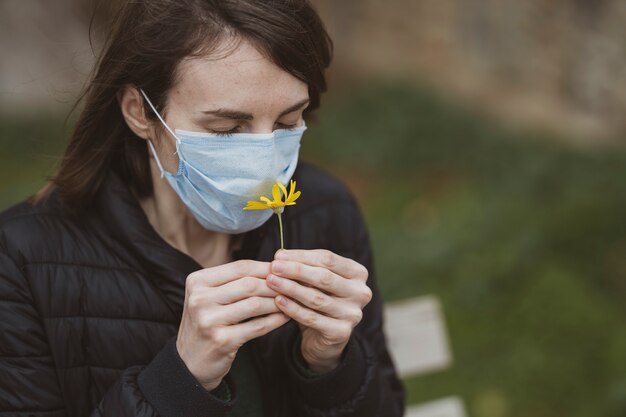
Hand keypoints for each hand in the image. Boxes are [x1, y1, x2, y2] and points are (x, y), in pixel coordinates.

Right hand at [176, 260, 289, 390]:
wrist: (189, 362)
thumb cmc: (207, 323)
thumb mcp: (210, 296)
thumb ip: (234, 281)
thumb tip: (274, 267)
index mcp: (198, 281)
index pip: (240, 267)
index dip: (266, 267)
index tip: (284, 270)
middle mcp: (200, 299)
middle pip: (249, 284)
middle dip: (275, 285)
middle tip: (292, 286)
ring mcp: (209, 321)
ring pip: (255, 304)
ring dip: (278, 302)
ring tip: (291, 300)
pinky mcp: (222, 340)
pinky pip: (258, 326)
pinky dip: (275, 320)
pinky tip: (285, 317)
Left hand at [267, 249, 372, 372]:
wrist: (324, 338)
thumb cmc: (320, 300)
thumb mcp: (315, 281)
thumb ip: (304, 268)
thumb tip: (280, 256)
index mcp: (358, 273)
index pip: (328, 259)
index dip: (302, 256)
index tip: (279, 256)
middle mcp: (360, 292)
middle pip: (324, 277)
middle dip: (295, 270)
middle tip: (273, 267)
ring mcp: (353, 314)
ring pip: (316, 298)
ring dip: (290, 288)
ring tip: (271, 281)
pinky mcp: (341, 332)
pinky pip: (312, 318)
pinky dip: (293, 308)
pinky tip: (279, 301)